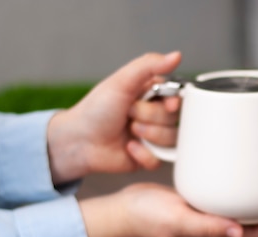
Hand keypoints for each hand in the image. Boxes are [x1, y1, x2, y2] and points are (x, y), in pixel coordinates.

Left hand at [47, 51, 181, 183]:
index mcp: (153, 95)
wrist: (79, 141)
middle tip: (129, 114)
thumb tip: (176, 56)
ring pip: (171, 139)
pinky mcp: (151, 157)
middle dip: (149, 117)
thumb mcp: (122, 82)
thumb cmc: (96, 110)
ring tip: (129, 131)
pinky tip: (129, 147)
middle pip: (175, 119)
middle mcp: (157, 116)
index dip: (173, 103)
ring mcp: (155, 137)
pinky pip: (161, 160)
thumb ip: (149, 66)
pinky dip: (144, 154)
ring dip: (147, 135)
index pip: (178, 97)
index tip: (166, 104)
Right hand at [79, 183, 257, 236]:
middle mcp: (215, 228)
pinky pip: (226, 199)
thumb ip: (206, 227)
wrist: (124, 209)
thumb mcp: (177, 220)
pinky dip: (240, 192)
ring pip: (241, 211)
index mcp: (214, 236)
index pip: (254, 234)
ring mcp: (207, 215)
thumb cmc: (147, 218)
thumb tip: (239, 233)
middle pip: (254, 224)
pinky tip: (244, 179)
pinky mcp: (198, 202)